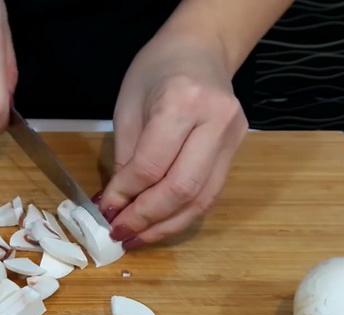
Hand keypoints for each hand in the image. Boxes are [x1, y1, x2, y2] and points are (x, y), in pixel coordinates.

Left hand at [97, 34, 248, 248]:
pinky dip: (183, 215)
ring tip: (138, 239)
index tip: (106, 210)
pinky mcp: (237, 151)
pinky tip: (160, 224)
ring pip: (201, 199)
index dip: (126, 195)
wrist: (201, 48)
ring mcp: (233, 138)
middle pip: (181, 189)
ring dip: (166, 226)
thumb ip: (125, 156)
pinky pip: (210, 193)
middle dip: (146, 219)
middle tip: (120, 234)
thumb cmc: (156, 70)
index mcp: (182, 102)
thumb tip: (116, 203)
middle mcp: (215, 121)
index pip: (151, 165)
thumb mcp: (128, 105)